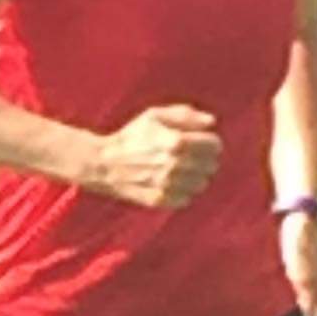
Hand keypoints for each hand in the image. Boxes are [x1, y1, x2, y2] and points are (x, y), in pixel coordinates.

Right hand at [87, 103, 222, 209]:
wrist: (102, 163)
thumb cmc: (131, 136)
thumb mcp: (154, 116)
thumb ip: (185, 115)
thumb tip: (211, 122)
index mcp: (176, 141)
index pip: (214, 145)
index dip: (211, 142)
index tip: (201, 142)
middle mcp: (174, 165)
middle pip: (211, 166)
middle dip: (205, 159)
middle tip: (191, 157)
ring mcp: (167, 185)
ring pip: (201, 184)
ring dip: (195, 177)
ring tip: (181, 170)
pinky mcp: (159, 200)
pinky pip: (186, 199)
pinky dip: (182, 192)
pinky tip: (171, 183)